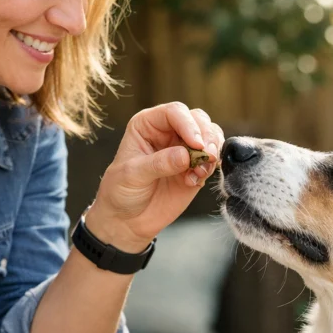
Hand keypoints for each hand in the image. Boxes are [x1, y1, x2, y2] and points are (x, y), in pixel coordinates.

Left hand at [86, 101, 224, 251]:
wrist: (127, 219)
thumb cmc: (121, 191)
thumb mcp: (133, 175)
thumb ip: (159, 163)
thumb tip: (185, 155)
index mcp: (148, 125)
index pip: (174, 112)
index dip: (188, 124)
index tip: (195, 144)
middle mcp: (168, 132)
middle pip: (198, 119)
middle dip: (206, 136)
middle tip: (207, 156)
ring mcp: (183, 149)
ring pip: (210, 136)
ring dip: (212, 151)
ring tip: (200, 171)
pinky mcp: (195, 167)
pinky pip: (212, 160)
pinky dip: (210, 168)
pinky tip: (195, 181)